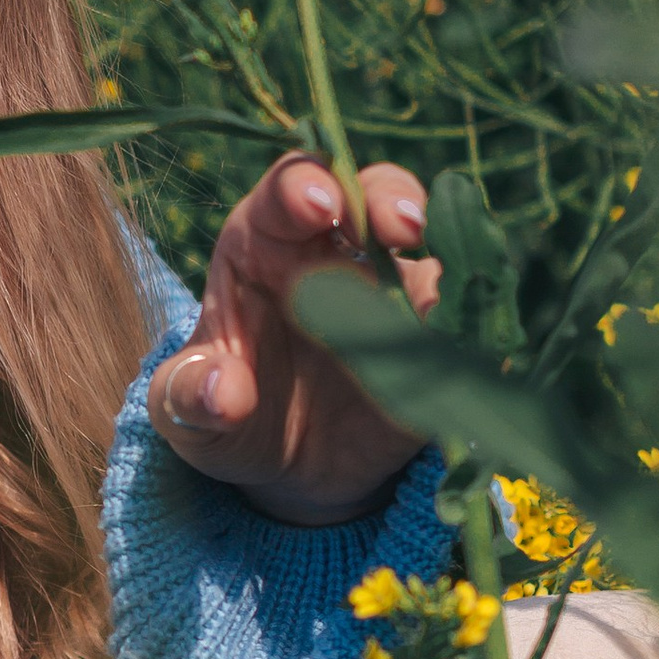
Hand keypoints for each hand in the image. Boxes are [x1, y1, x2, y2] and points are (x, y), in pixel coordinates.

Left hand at [146, 156, 440, 526]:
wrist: (290, 471)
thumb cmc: (229, 418)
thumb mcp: (185, 414)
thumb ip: (188, 396)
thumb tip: (223, 391)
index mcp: (266, 242)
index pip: (286, 190)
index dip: (304, 186)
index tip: (318, 204)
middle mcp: (338, 252)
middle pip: (376, 192)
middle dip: (391, 199)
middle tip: (402, 228)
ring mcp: (397, 292)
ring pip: (437, 248)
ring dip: (447, 261)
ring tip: (436, 303)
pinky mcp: (438, 341)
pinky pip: (468, 322)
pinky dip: (472, 329)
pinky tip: (463, 350)